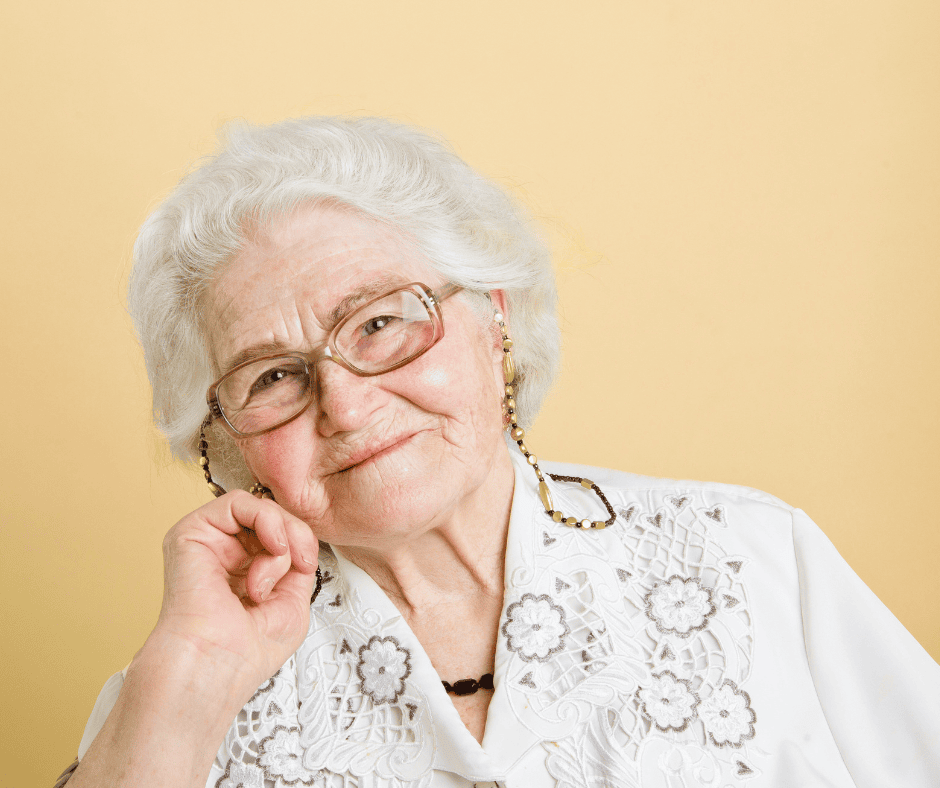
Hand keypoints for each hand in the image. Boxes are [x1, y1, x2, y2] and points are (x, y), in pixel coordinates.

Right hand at [151, 489, 319, 693]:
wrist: (214, 667)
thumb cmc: (246, 650)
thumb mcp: (292, 601)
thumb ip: (296, 563)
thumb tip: (299, 536)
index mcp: (243, 571)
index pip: (280, 533)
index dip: (302, 541)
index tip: (308, 566)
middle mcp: (223, 554)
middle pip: (273, 517)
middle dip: (296, 537)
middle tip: (298, 565)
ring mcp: (207, 542)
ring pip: (259, 507)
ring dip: (281, 535)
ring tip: (272, 571)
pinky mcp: (190, 532)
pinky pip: (237, 501)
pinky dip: (266, 519)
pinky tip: (272, 548)